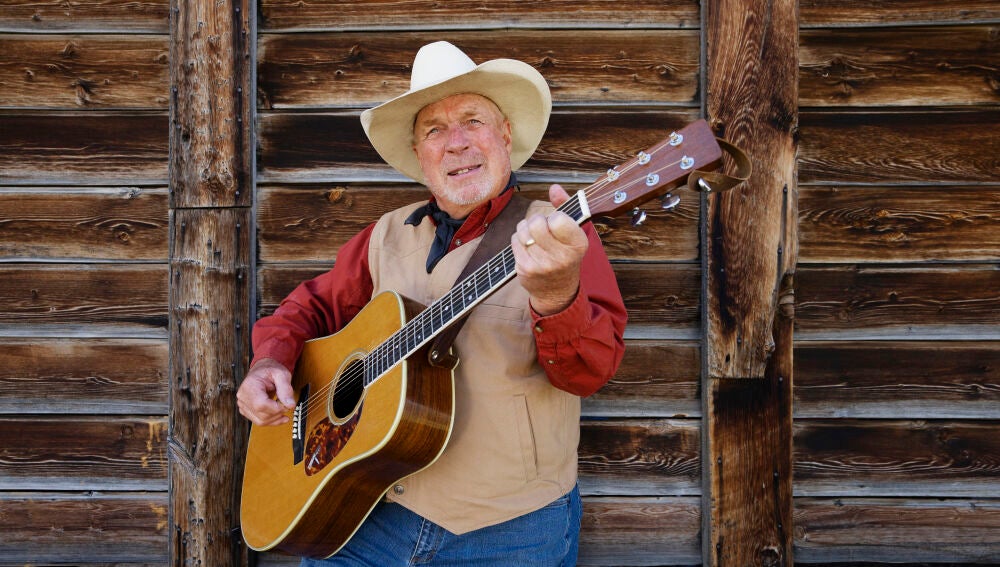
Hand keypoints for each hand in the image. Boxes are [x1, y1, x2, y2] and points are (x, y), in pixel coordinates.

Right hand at [236, 358, 295, 425]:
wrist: (262, 370)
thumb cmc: (271, 370)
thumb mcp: (282, 374)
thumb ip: (286, 389)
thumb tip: (290, 405)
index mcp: (249, 385)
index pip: (260, 404)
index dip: (276, 408)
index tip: (288, 404)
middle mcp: (243, 397)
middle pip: (261, 415)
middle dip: (278, 413)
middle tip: (288, 404)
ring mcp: (243, 405)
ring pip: (260, 421)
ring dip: (276, 419)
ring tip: (285, 410)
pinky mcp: (246, 411)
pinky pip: (259, 421)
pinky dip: (272, 421)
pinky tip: (281, 416)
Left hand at [511, 184, 588, 315]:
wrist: (557, 290)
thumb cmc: (565, 254)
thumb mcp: (573, 232)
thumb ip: (565, 206)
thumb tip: (554, 187)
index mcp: (578, 244)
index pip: (558, 219)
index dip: (553, 217)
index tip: (556, 224)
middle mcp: (562, 256)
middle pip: (537, 223)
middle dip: (536, 221)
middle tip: (542, 229)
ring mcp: (542, 265)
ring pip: (523, 231)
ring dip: (526, 229)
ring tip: (535, 238)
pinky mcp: (525, 269)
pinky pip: (515, 241)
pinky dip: (519, 240)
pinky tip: (528, 247)